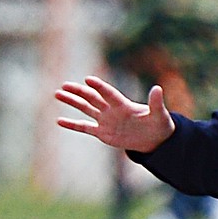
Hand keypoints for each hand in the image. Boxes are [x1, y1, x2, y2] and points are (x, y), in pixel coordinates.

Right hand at [55, 75, 175, 152]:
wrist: (154, 139)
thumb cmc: (159, 124)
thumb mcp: (159, 115)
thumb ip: (156, 103)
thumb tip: (157, 88)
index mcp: (123, 105)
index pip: (109, 93)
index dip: (100, 87)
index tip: (88, 79)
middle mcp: (111, 110)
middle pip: (92, 98)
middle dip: (79, 92)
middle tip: (64, 85)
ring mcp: (105, 120)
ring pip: (85, 108)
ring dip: (72, 101)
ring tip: (58, 94)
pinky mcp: (102, 132)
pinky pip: (84, 127)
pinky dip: (72, 125)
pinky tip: (59, 121)